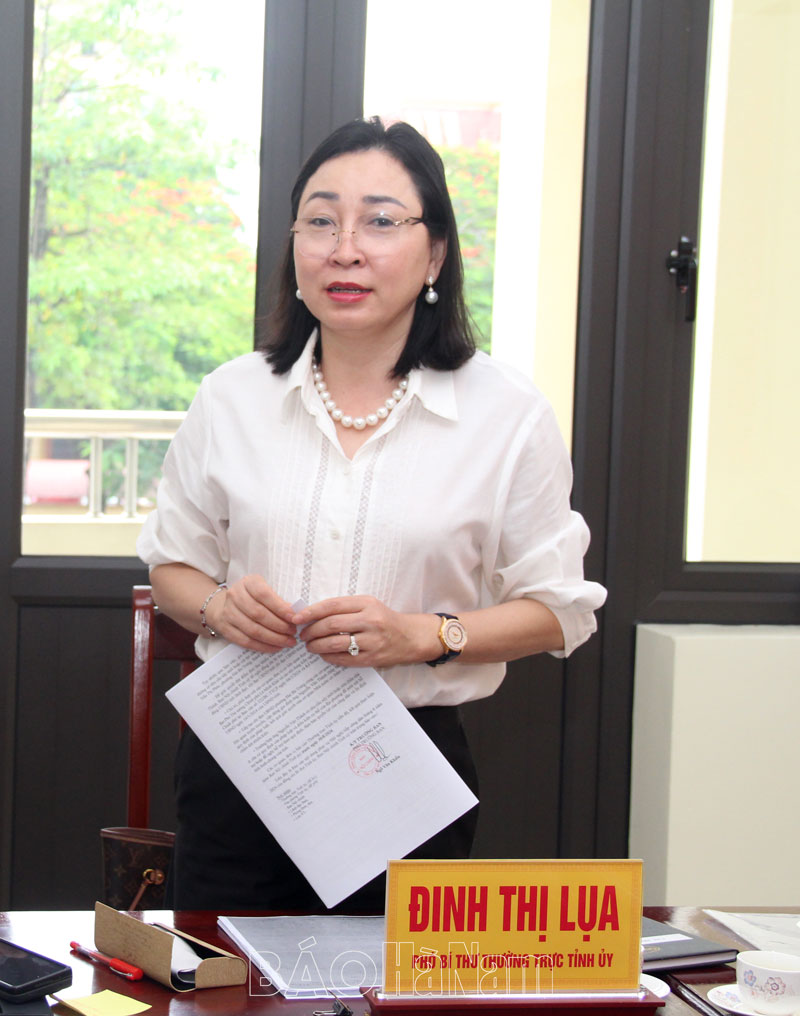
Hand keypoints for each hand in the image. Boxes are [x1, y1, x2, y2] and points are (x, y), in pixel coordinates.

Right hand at [205, 574, 296, 652]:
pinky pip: (245, 641)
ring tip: (288, 642)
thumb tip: (295, 614)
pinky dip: (262, 646)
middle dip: (279, 625)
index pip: (264, 595)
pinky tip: (275, 647)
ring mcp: (227, 612)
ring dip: (273, 638)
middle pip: (258, 614)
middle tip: (293, 632)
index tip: (294, 618)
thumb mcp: (264, 589)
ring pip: (252, 629)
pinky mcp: (224, 628)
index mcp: (247, 583)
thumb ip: (278, 599)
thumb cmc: (252, 596)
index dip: (280, 608)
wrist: (224, 604)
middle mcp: (235, 596)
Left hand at [292, 595, 438, 667]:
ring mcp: (372, 640)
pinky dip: (329, 657)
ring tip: (310, 646)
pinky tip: (323, 655)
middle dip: (312, 631)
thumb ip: (344, 608)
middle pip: (332, 625)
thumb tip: (311, 614)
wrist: (410, 637)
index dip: (312, 612)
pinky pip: (344, 658)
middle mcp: (371, 620)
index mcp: (367, 603)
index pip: (333, 605)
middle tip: (302, 635)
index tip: (297, 617)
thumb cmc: (384, 619)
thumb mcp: (368, 605)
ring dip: (317, 645)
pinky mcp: (372, 657)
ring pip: (336, 643)